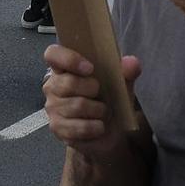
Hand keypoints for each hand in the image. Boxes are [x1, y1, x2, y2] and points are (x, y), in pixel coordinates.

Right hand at [42, 42, 142, 156]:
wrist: (110, 131)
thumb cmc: (109, 99)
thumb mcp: (122, 84)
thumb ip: (127, 71)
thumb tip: (132, 63)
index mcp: (64, 67)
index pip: (53, 54)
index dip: (68, 58)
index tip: (90, 68)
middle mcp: (53, 86)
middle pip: (68, 83)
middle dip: (93, 89)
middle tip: (102, 95)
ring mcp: (53, 108)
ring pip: (77, 106)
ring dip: (99, 110)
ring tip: (103, 111)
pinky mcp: (58, 128)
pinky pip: (79, 127)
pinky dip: (96, 127)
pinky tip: (99, 126)